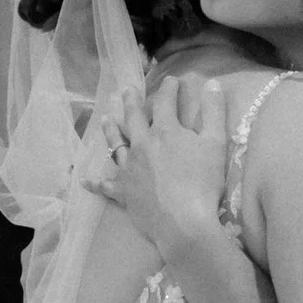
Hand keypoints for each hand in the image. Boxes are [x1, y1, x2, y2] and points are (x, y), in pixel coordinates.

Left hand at [93, 75, 232, 257]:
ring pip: (115, 144)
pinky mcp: (123, 192)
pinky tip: (86, 181)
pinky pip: (105, 186)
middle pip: (132, 118)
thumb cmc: (204, 183)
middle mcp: (141, 145)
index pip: (165, 103)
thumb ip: (215, 112)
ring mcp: (129, 168)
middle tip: (128, 90)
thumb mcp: (217, 144)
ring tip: (106, 118)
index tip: (172, 80)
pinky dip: (95, 183)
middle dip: (131, 101)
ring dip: (110, 130)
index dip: (168, 89)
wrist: (184, 222)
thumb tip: (212, 83)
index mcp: (165, 132)